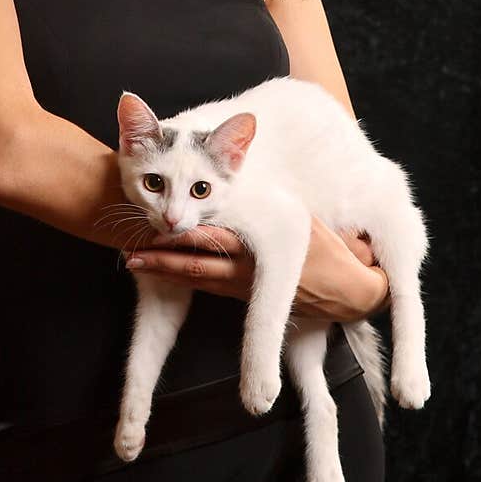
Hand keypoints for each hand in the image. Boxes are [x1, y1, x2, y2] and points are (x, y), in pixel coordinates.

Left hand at [123, 216, 388, 321]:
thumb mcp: (300, 220)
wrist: (351, 294)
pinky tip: (168, 273)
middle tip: (130, 252)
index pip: (211, 241)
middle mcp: (244, 272)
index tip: (155, 228)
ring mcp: (242, 288)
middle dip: (160, 258)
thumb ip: (267, 205)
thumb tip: (238, 183)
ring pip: (196, 279)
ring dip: (165, 271)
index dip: (180, 236)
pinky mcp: (245, 298)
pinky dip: (185, 279)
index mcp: (256, 248)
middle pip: (193, 265)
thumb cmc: (330, 250)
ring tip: (136, 262)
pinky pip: (209, 287)